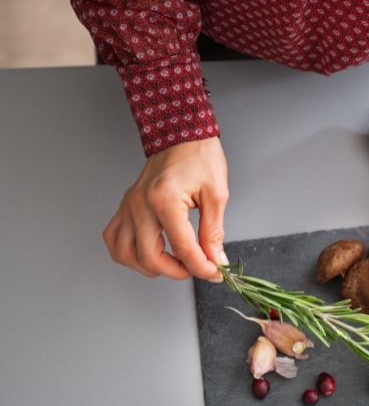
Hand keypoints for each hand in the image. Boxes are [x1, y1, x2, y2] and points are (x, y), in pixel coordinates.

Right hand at [103, 136, 228, 280]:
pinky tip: (150, 252)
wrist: (180, 134)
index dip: (201, 267)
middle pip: (149, 258)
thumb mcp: (216, 194)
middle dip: (177, 271)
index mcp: (164, 199)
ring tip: (174, 263)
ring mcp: (128, 206)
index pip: (182, 248)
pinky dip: (129, 254)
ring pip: (125, 254)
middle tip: (197, 267)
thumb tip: (215, 259)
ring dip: (150, 267)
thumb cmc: (199, 157)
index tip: (215, 271)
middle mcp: (139, 204)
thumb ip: (214, 232)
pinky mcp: (124, 206)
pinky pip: (114, 239)